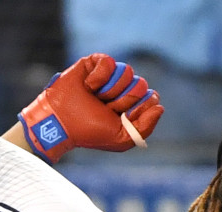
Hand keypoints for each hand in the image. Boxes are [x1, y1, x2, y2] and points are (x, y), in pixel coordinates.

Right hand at [19, 53, 163, 162]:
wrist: (61, 123)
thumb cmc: (89, 132)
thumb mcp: (121, 139)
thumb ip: (145, 128)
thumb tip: (159, 106)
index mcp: (130, 107)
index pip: (151, 99)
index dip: (139, 109)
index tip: (122, 117)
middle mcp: (121, 90)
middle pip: (141, 85)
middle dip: (124, 100)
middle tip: (106, 108)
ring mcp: (109, 76)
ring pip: (127, 73)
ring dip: (110, 90)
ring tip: (95, 98)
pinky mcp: (94, 63)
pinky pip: (109, 62)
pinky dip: (99, 77)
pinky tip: (89, 86)